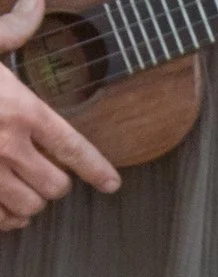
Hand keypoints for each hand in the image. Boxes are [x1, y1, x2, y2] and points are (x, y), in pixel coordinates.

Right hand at [0, 0, 119, 229]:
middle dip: (55, 183)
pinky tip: (2, 209)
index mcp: (18, 107)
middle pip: (56, 187)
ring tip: (23, 191)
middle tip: (46, 173)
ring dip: (30, 203)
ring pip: (29, 209)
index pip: (74, 149)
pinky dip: (4, 219)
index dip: (97, 170)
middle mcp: (4, 143)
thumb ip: (11, 28)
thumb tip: (37, 3)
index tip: (111, 183)